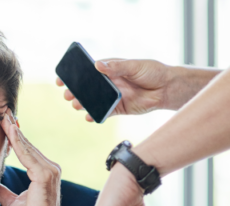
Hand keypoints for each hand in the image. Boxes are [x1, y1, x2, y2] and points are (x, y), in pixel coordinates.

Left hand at [0, 110, 65, 205]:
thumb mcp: (12, 202)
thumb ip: (4, 191)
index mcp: (43, 173)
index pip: (26, 150)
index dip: (14, 137)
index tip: (3, 123)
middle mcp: (50, 168)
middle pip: (28, 145)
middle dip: (14, 128)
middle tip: (2, 111)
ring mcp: (50, 171)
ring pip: (28, 147)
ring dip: (15, 132)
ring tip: (3, 116)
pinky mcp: (46, 176)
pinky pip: (29, 156)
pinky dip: (19, 144)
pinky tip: (10, 131)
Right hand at [56, 59, 170, 121]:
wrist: (167, 89)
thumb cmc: (153, 72)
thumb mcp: (135, 66)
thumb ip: (117, 67)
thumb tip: (98, 65)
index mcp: (111, 69)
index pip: (89, 71)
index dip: (75, 74)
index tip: (63, 78)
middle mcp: (109, 83)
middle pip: (88, 88)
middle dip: (76, 91)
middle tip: (68, 95)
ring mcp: (112, 97)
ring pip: (93, 101)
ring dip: (83, 104)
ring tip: (77, 105)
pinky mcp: (118, 109)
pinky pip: (104, 113)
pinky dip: (96, 115)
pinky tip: (89, 116)